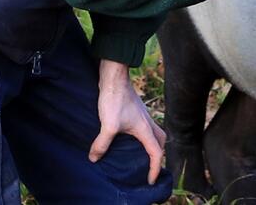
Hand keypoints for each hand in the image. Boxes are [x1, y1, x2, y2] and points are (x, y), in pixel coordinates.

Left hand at [89, 59, 165, 184]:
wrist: (114, 76)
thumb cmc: (115, 99)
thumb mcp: (108, 124)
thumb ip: (102, 143)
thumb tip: (94, 158)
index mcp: (145, 129)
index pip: (156, 153)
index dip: (155, 168)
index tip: (150, 179)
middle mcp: (148, 121)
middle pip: (160, 141)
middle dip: (158, 155)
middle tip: (150, 165)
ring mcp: (142, 114)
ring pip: (155, 131)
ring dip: (152, 142)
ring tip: (140, 151)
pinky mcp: (135, 108)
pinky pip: (145, 125)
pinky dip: (143, 133)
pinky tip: (128, 134)